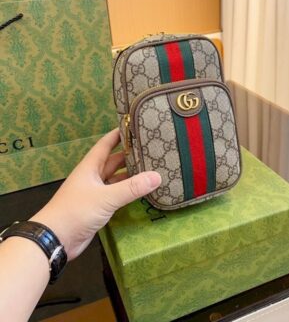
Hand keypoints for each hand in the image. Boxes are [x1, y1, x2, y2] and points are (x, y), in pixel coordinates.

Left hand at [30, 128, 160, 259]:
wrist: (56, 239)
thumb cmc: (77, 211)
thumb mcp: (106, 197)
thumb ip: (132, 187)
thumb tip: (157, 176)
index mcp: (90, 167)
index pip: (105, 144)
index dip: (118, 134)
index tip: (134, 126)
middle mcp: (93, 176)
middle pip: (113, 161)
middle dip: (129, 155)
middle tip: (150, 149)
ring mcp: (95, 192)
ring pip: (116, 178)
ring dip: (130, 174)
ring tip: (151, 168)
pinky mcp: (98, 207)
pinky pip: (116, 194)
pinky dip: (128, 191)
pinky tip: (141, 191)